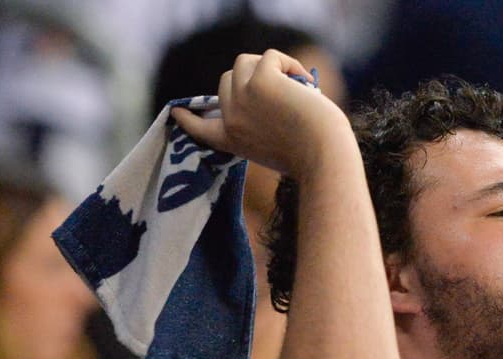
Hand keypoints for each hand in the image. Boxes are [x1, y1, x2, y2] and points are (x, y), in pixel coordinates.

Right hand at [171, 50, 349, 178]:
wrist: (325, 159)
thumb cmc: (314, 157)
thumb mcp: (278, 145)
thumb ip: (263, 124)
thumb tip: (273, 89)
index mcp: (233, 141)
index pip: (201, 129)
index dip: (189, 119)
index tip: (177, 113)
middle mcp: (231, 119)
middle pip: (229, 80)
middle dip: (255, 78)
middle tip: (286, 94)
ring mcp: (242, 98)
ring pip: (245, 62)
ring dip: (270, 66)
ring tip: (298, 86)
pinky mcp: (260, 81)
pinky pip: (270, 57)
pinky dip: (290, 64)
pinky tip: (308, 83)